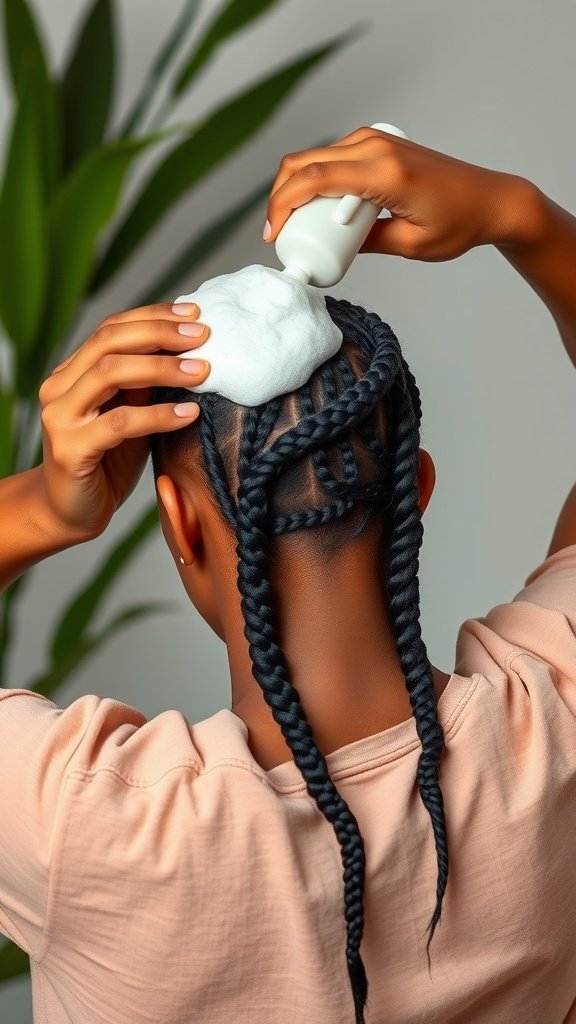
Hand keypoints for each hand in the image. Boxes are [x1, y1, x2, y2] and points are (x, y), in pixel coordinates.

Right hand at [36, 303, 209, 540]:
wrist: (71, 512)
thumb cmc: (107, 461)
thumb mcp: (130, 413)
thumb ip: (146, 384)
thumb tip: (190, 349)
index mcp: (72, 372)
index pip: (111, 329)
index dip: (153, 317)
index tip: (194, 314)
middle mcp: (60, 388)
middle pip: (109, 342)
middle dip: (160, 335)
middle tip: (203, 336)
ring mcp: (61, 417)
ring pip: (111, 373)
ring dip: (162, 368)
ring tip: (202, 372)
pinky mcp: (70, 449)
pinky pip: (119, 423)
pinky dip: (158, 415)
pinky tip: (189, 414)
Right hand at [264, 125, 533, 261]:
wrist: (489, 199)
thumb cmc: (459, 223)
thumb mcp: (409, 245)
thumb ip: (366, 244)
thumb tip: (330, 247)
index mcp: (385, 173)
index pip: (316, 179)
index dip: (283, 206)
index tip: (273, 235)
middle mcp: (377, 146)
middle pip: (305, 162)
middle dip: (280, 197)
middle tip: (276, 233)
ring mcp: (376, 139)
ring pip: (314, 156)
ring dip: (296, 188)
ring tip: (294, 224)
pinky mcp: (377, 142)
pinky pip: (332, 156)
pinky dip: (316, 180)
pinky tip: (315, 208)